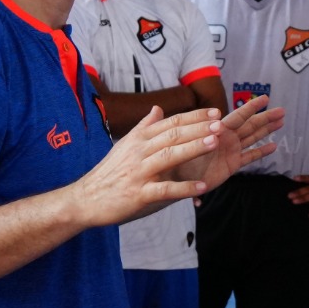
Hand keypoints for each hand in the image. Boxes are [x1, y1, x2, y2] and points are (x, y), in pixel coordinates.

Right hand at [78, 106, 245, 226]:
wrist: (86, 198)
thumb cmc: (110, 172)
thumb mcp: (125, 145)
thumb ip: (144, 127)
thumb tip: (157, 109)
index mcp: (139, 138)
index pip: (171, 122)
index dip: (195, 116)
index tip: (216, 112)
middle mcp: (139, 151)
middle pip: (173, 135)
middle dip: (199, 128)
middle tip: (221, 124)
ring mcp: (139, 172)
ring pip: (169, 156)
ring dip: (193, 149)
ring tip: (215, 144)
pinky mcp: (139, 194)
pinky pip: (164, 189)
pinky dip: (183, 188)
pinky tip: (201, 187)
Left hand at [173, 95, 283, 189]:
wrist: (171, 177)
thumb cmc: (174, 155)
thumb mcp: (178, 137)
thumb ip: (187, 127)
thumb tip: (196, 117)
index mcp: (216, 129)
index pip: (238, 116)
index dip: (252, 107)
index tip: (265, 98)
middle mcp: (225, 138)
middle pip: (250, 125)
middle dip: (266, 117)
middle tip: (282, 110)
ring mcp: (229, 151)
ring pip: (252, 138)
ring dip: (267, 130)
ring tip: (281, 122)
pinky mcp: (231, 166)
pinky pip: (249, 157)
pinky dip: (261, 152)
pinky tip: (273, 146)